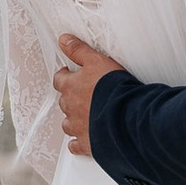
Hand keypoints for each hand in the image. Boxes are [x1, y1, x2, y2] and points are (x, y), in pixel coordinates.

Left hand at [53, 31, 126, 157]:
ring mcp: (77, 127)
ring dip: (73, 119)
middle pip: (64, 102)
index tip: (69, 74)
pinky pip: (75, 145)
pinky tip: (84, 138)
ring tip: (83, 115)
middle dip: (70, 97)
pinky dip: (77, 142)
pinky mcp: (87, 143)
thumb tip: (63, 39)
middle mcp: (70, 108)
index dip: (64, 76)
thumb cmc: (113, 88)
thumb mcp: (97, 61)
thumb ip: (79, 50)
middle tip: (81, 94)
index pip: (60, 80)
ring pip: (67, 123)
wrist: (126, 116)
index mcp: (71, 87)